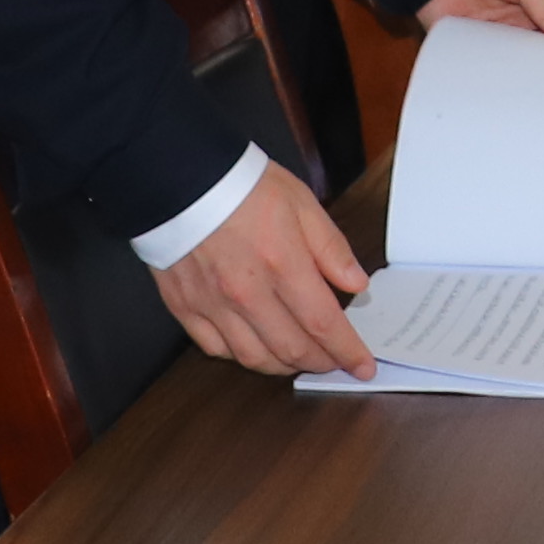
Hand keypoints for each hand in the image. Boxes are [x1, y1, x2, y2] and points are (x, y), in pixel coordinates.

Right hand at [150, 161, 377, 380]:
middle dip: (321, 362)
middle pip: (292, 349)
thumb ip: (331, 248)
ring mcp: (213, 304)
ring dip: (283, 366)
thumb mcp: (302, 204)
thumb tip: (356, 284)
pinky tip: (255, 347)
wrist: (180, 178)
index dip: (347, 351)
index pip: (324, 324)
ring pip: (254, 358)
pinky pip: (216, 348)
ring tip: (299, 358)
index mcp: (283, 264)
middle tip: (334, 361)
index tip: (363, 365)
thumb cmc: (243, 185)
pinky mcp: (185, 307)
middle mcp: (248, 293)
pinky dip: (240, 356)